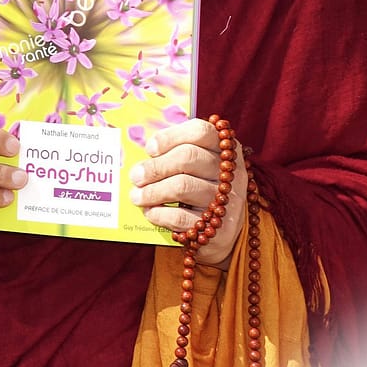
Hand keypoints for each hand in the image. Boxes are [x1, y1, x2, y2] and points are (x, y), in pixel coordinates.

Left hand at [129, 118, 249, 266]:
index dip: (171, 136)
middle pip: (188, 156)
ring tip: (136, 196)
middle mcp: (231, 173)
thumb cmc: (200, 192)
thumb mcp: (196, 169)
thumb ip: (173, 156)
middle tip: (136, 176)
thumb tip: (139, 157)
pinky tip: (150, 212)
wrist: (222, 235)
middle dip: (155, 166)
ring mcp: (227, 201)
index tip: (150, 149)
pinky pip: (181, 216)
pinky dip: (159, 214)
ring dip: (152, 191)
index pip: (201, 131)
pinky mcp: (219, 228)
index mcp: (225, 150)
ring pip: (182, 186)